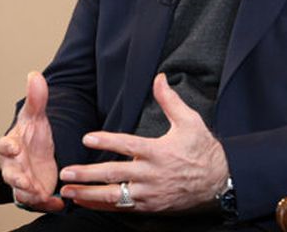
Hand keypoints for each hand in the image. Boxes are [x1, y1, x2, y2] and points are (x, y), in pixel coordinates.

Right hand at [0, 72, 63, 211]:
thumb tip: (34, 74)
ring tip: (41, 194)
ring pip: (21, 192)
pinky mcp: (35, 193)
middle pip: (10, 174)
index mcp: (11, 145)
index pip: (3, 146)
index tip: (14, 147)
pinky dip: (48, 203)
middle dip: (17, 179)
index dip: (7, 147)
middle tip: (26, 181)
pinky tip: (59, 202)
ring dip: (30, 194)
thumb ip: (36, 99)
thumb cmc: (34, 135)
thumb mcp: (37, 117)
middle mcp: (13, 166)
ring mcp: (23, 181)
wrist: (43, 154)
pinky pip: (38, 202)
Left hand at [57, 73, 228, 211]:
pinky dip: (102, 205)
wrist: (219, 181)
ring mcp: (150, 193)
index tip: (86, 138)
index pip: (128, 146)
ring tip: (68, 192)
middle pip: (114, 175)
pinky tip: (86, 203)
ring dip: (89, 194)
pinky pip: (122, 207)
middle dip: (87, 175)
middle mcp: (151, 174)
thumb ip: (170, 101)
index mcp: (159, 152)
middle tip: (66, 173)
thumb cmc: (203, 149)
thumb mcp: (190, 121)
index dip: (107, 141)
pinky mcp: (150, 206)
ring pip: (114, 195)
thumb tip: (159, 78)